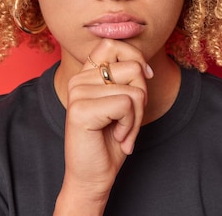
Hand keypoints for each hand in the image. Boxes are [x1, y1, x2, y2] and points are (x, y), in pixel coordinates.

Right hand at [54, 39, 152, 214]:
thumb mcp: (123, 103)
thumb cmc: (109, 141)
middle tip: (129, 120)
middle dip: (142, 97)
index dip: (135, 58)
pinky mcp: (81, 109)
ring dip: (137, 117)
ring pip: (134, 89)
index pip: (112, 43)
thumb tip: (144, 66)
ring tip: (122, 131)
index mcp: (86, 74)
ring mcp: (77, 93)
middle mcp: (78, 79)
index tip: (143, 80)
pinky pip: (127, 104)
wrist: (93, 177)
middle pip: (133, 67)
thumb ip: (127, 79)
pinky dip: (130, 124)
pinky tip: (117, 136)